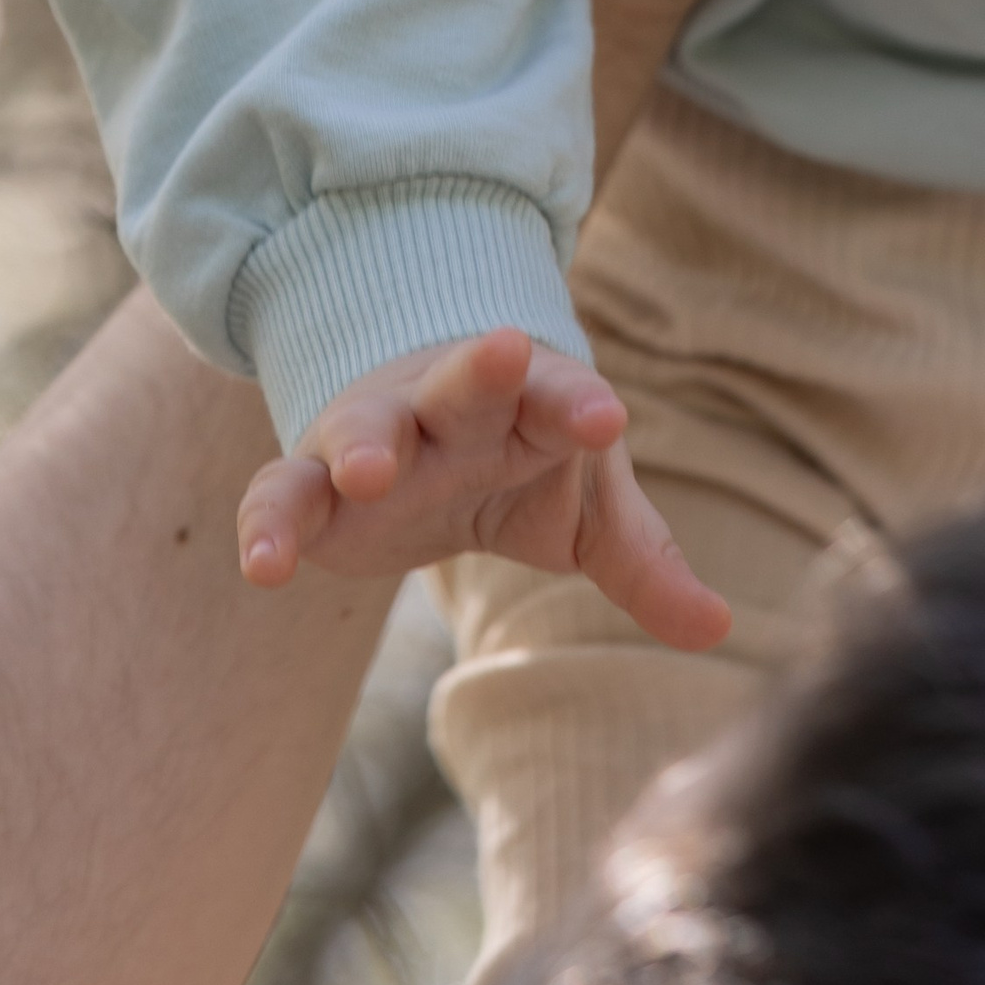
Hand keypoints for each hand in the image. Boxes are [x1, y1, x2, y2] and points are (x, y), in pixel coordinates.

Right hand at [233, 327, 730, 652]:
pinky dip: (270, 524)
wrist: (421, 424)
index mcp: (530, 406)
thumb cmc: (521, 459)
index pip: (561, 396)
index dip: (581, 403)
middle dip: (480, 371)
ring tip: (366, 470)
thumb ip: (645, 564)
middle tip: (502, 355)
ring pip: (364, 426)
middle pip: (464, 381)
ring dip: (365, 442)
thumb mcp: (587, 509)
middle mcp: (449, 410)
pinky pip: (282, 495)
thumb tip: (719, 629)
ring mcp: (376, 438)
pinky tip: (264, 569)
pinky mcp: (315, 486)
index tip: (610, 415)